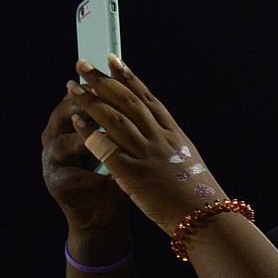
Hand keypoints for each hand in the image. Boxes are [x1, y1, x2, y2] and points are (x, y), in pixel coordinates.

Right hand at [42, 89, 128, 235]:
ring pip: (65, 142)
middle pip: (64, 113)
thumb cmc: (116, 174)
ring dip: (87, 140)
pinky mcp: (57, 184)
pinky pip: (74, 175)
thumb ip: (119, 120)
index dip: (95, 87)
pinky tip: (113, 176)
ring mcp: (52, 160)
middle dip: (86, 106)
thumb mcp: (119, 143)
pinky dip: (95, 175)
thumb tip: (135, 88)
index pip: (78, 96)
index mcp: (69, 122)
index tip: (112, 77)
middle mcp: (55, 137)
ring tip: (107, 138)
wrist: (106, 214)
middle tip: (106, 101)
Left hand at [66, 57, 225, 234]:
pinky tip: (76, 121)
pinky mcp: (135, 175)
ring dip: (91, 101)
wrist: (205, 218)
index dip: (128, 77)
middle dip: (103, 81)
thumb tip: (153, 132)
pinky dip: (90, 132)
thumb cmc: (196, 194)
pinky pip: (107, 149)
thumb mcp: (186, 160)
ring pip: (115, 119)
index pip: (147, 98)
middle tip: (82, 65)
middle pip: (127, 102)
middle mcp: (160, 139)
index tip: (112, 59)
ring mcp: (148, 155)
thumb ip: (168, 144)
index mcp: (173, 134)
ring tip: (72, 88)